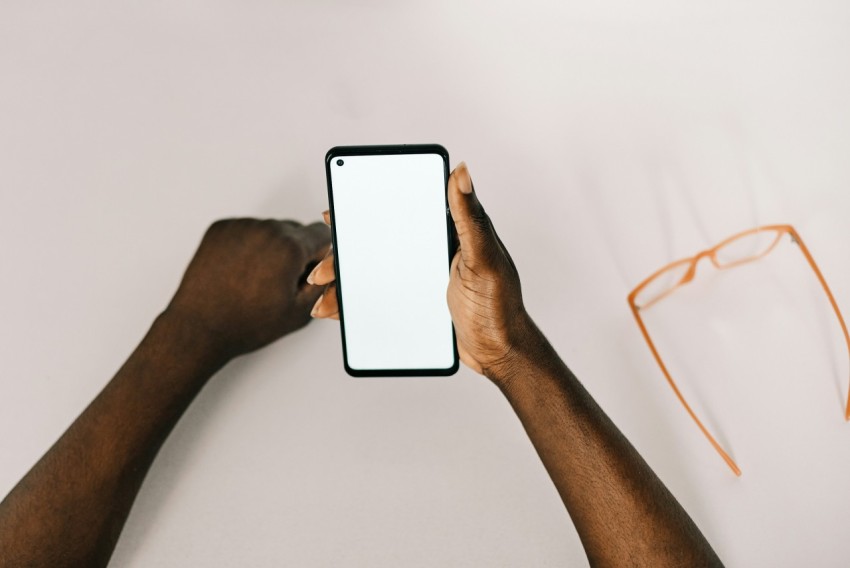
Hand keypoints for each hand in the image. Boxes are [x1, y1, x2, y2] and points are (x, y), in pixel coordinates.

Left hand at [167, 218, 330, 357]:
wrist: (201, 328)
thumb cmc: (245, 324)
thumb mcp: (300, 311)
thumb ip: (324, 284)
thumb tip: (331, 269)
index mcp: (289, 247)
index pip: (322, 234)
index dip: (320, 255)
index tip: (312, 268)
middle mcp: (266, 230)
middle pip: (296, 230)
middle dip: (295, 252)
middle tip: (281, 282)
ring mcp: (241, 227)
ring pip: (270, 230)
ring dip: (271, 247)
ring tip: (257, 279)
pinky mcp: (221, 229)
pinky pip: (247, 230)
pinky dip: (248, 245)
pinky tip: (241, 270)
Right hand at [310, 162, 531, 381]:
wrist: (499, 351)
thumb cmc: (500, 304)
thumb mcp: (484, 258)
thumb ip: (470, 218)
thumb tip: (461, 171)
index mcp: (448, 232)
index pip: (403, 209)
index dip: (368, 207)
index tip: (339, 210)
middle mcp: (430, 249)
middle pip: (379, 242)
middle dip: (346, 252)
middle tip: (324, 264)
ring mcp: (420, 276)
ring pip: (373, 271)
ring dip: (344, 279)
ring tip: (323, 293)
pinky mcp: (415, 301)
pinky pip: (378, 296)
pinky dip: (354, 302)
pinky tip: (334, 309)